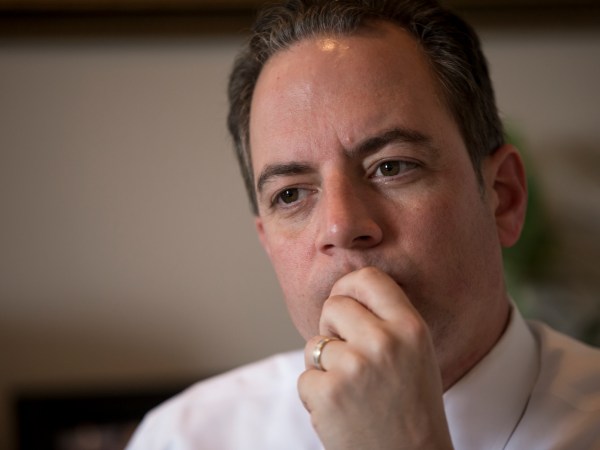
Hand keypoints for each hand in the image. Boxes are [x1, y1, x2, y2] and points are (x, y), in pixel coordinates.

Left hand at [298, 267, 452, 449]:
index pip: (368, 278)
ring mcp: (354, 366)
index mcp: (411, 328)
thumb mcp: (417, 354)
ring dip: (324, 367)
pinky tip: (342, 412)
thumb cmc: (411, 409)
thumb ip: (387, 321)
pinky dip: (316, 395)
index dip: (348, 287)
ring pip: (315, 344)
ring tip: (353, 393)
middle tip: (349, 357)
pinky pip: (306, 377)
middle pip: (334, 306)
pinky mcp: (328, 392)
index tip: (344, 301)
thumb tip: (345, 291)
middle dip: (332, 328)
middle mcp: (384, 341)